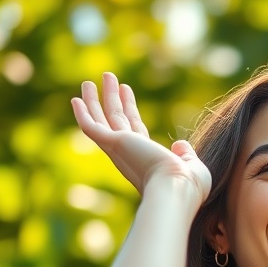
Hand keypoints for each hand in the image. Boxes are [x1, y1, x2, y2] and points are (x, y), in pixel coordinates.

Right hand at [70, 73, 210, 202]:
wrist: (176, 189)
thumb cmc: (187, 187)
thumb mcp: (191, 166)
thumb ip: (185, 154)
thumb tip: (179, 144)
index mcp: (146, 158)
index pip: (134, 128)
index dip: (129, 108)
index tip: (125, 90)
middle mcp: (129, 154)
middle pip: (117, 119)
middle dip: (112, 98)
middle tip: (108, 76)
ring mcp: (119, 149)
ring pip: (104, 118)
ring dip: (97, 98)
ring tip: (95, 78)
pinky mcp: (113, 144)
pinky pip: (91, 127)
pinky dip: (82, 114)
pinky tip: (76, 99)